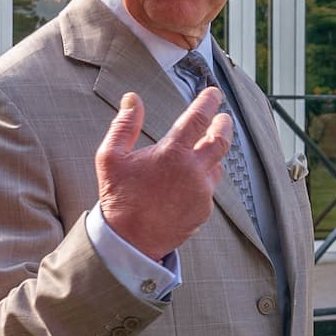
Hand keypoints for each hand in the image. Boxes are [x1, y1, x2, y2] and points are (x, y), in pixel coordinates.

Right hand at [94, 88, 233, 263]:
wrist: (129, 241)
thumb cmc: (118, 198)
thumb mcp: (111, 157)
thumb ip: (124, 125)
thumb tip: (132, 100)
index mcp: (172, 154)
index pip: (198, 119)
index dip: (208, 102)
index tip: (214, 93)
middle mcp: (193, 172)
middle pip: (220, 141)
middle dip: (224, 126)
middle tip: (223, 118)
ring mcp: (201, 193)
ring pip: (216, 166)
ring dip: (212, 155)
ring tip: (204, 148)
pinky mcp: (203, 210)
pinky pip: (208, 189)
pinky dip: (202, 180)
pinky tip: (189, 180)